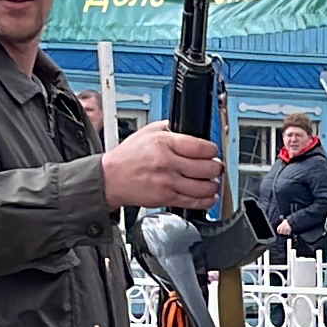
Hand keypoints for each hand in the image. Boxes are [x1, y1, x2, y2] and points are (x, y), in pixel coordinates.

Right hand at [101, 125, 224, 210]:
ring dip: (213, 185)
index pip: (201, 147)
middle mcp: (167, 163)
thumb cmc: (127, 157)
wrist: (110, 178)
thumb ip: (167, 127)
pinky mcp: (166, 198)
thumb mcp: (146, 133)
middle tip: (216, 168)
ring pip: (204, 187)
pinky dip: (207, 201)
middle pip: (207, 168)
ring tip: (212, 182)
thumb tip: (184, 125)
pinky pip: (194, 202)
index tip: (213, 152)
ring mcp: (167, 182)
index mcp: (164, 143)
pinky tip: (209, 196)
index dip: (213, 151)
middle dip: (216, 168)